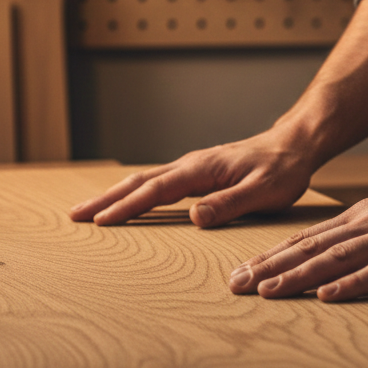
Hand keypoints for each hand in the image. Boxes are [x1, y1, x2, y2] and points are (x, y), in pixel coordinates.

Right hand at [69, 129, 316, 227]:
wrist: (293, 146)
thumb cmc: (282, 170)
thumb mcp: (264, 192)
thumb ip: (230, 204)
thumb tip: (194, 217)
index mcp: (202, 169)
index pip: (156, 191)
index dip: (127, 207)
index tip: (100, 222)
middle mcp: (191, 165)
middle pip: (139, 181)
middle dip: (106, 199)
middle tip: (74, 215)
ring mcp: (192, 168)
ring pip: (145, 180)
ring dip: (115, 195)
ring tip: (89, 211)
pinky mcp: (197, 173)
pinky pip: (157, 183)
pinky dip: (134, 192)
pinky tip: (127, 202)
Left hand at [227, 171, 367, 301]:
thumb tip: (335, 252)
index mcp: (365, 215)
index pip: (309, 237)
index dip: (273, 255)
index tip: (243, 271)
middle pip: (312, 247)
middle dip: (272, 266)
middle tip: (237, 284)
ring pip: (338, 258)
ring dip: (300, 276)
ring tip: (269, 291)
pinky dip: (353, 284)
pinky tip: (330, 295)